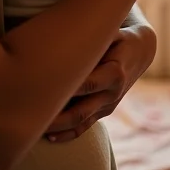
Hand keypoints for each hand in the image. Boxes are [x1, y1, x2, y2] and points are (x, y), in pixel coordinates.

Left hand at [43, 24, 157, 142]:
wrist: (140, 52)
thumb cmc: (118, 37)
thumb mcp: (111, 33)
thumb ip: (93, 37)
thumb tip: (63, 34)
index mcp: (114, 73)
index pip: (86, 84)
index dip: (65, 88)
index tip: (40, 86)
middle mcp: (112, 93)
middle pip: (80, 110)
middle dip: (55, 116)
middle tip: (29, 114)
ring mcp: (107, 105)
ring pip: (80, 122)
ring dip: (57, 127)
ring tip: (34, 128)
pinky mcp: (103, 112)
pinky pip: (85, 127)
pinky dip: (68, 134)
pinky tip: (50, 137)